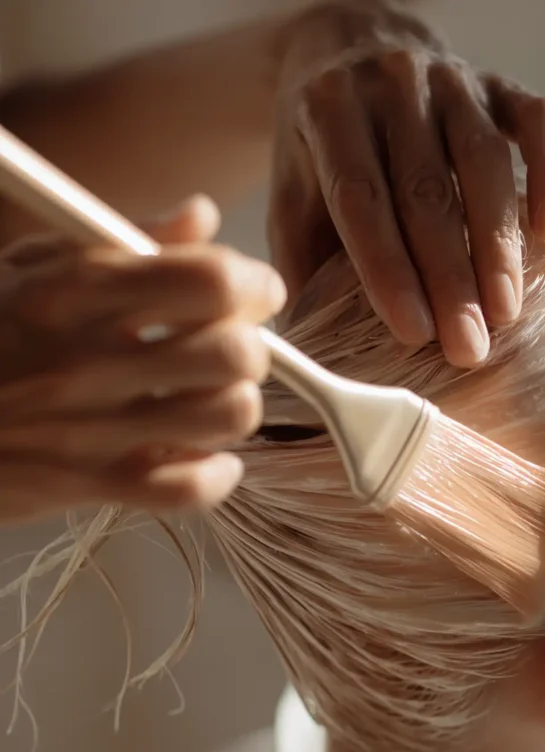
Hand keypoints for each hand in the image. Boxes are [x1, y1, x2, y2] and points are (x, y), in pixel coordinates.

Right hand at [0, 196, 284, 524]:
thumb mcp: (34, 266)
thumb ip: (125, 239)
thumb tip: (201, 215)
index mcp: (78, 291)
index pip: (209, 279)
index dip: (254, 285)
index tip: (255, 292)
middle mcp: (91, 357)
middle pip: (235, 353)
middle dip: (252, 350)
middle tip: (233, 352)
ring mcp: (92, 426)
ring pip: (228, 416)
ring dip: (237, 407)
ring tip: (214, 401)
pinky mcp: (91, 483)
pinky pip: (191, 488)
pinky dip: (216, 473)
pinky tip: (204, 455)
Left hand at [270, 2, 544, 366]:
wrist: (352, 51)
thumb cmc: (324, 149)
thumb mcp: (293, 196)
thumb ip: (299, 261)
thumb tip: (313, 348)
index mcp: (329, 112)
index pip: (362, 199)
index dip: (388, 269)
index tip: (414, 333)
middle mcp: (392, 84)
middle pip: (426, 191)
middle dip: (450, 278)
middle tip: (469, 346)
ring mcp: (452, 79)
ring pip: (484, 162)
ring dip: (498, 244)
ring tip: (506, 312)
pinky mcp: (501, 84)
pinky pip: (538, 123)